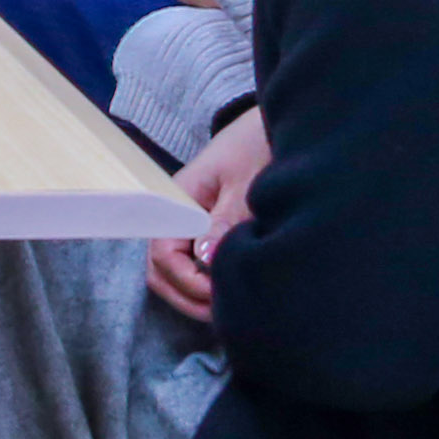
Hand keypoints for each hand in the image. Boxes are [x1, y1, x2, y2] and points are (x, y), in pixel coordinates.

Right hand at [146, 109, 271, 321]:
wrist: (277, 126)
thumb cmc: (258, 146)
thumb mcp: (246, 184)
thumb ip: (226, 220)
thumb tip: (206, 260)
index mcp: (176, 201)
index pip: (162, 254)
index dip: (187, 282)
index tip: (220, 296)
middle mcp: (176, 216)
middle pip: (161, 270)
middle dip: (188, 296)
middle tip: (225, 312)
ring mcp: (191, 225)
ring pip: (177, 273)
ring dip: (198, 294)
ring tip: (232, 306)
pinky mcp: (209, 231)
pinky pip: (196, 266)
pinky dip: (210, 285)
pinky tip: (235, 291)